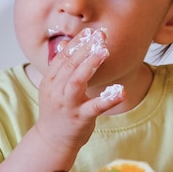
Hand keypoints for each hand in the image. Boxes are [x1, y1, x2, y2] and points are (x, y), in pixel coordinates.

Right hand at [35, 28, 124, 150]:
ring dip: (90, 65)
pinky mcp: (80, 118)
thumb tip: (66, 44)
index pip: (63, 56)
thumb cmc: (57, 110)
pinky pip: (95, 107)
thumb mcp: (54, 87)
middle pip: (70, 65)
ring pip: (77, 82)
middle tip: (101, 35)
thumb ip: (61, 68)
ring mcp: (68, 105)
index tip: (90, 31)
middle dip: (85, 48)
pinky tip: (121, 91)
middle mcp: (57, 90)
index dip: (77, 42)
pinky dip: (108, 99)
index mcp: (50, 80)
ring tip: (104, 52)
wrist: (52, 140)